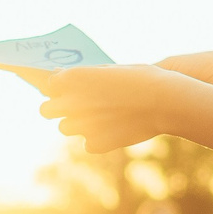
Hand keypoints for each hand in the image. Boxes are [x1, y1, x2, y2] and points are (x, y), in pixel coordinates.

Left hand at [38, 64, 185, 152]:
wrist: (166, 102)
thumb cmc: (142, 78)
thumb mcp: (111, 69)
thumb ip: (85, 75)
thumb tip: (63, 77)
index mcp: (73, 78)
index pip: (48, 85)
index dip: (58, 88)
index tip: (67, 89)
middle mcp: (71, 101)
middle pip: (46, 110)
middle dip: (57, 108)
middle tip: (75, 107)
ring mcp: (82, 125)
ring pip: (64, 128)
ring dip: (78, 123)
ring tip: (102, 117)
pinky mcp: (95, 143)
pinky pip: (88, 143)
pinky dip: (98, 138)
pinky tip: (116, 129)